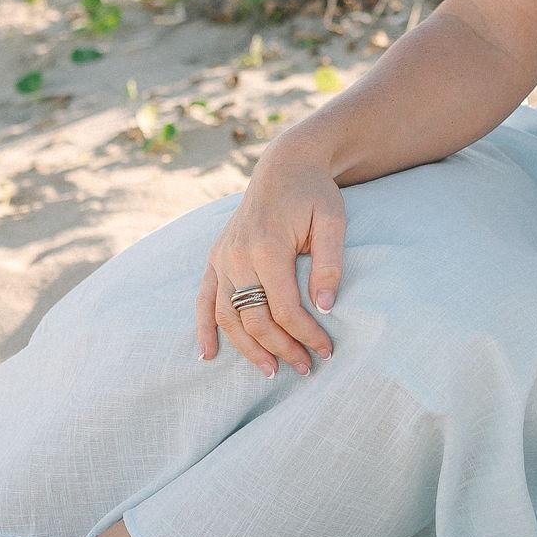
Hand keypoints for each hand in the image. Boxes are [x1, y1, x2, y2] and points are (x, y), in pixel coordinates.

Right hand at [196, 150, 345, 375]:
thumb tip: (327, 308)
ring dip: (247, 349)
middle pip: (254, 318)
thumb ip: (330, 263)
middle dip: (281, 348)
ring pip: (227, 316)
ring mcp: (222, 258)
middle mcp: (237, 256)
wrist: (285, 166)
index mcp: (267, 247)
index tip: (327, 351)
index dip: (306, 334)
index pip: (285, 307)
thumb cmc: (314, 194)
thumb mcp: (332, 220)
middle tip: (306, 368)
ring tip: (271, 370)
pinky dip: (204, 328)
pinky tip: (209, 354)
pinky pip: (203, 299)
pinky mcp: (215, 257)